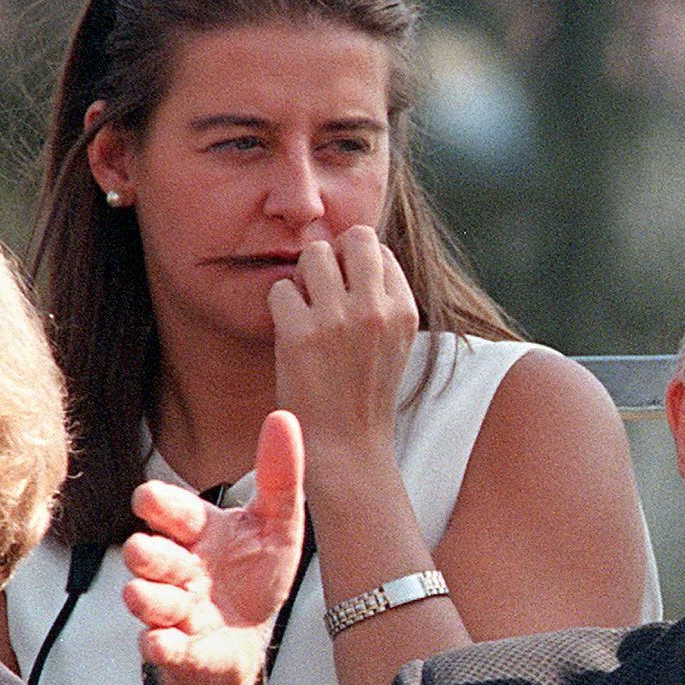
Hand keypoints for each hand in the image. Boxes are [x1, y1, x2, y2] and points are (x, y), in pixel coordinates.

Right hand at [122, 412, 305, 684]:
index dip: (158, 506)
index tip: (151, 502)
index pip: (167, 510)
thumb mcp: (277, 523)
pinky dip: (160, 645)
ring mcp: (173, 609)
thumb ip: (279, 475)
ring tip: (145, 596)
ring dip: (147, 598)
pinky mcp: (180, 649)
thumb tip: (283, 416)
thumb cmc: (254, 571)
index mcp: (196, 530)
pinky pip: (161, 648)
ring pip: (147, 601)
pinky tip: (161, 641)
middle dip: (146, 554)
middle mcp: (177, 567)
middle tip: (144, 552)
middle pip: (147, 555)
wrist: (249, 635)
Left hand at [267, 225, 418, 483]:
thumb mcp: (393, 342)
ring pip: (312, 255)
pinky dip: (280, 308)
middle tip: (322, 291)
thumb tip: (351, 247)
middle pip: (351, 236)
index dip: (355, 265)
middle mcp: (377, 310)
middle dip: (332, 256)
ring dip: (303, 278)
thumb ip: (382, 298)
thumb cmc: (364, 393)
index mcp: (405, 311)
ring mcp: (339, 321)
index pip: (378, 249)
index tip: (347, 295)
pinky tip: (290, 334)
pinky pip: (280, 289)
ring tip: (306, 312)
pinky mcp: (301, 335)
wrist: (348, 448)